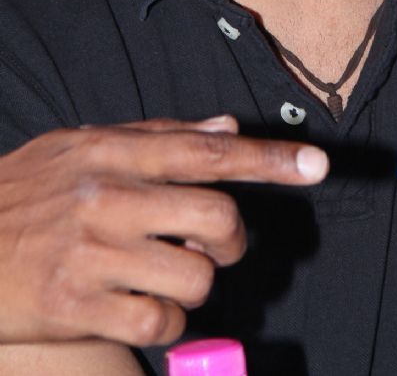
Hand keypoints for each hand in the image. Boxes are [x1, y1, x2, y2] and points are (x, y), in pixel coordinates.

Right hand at [0, 117, 326, 347]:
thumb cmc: (28, 194)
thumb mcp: (82, 146)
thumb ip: (157, 136)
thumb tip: (226, 127)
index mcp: (112, 151)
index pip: (205, 151)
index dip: (268, 159)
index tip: (317, 164)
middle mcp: (104, 196)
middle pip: (214, 214)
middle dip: (231, 236)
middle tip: (214, 242)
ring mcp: (90, 253)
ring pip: (194, 273)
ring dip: (196, 282)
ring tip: (165, 274)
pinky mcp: (75, 305)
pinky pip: (158, 319)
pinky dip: (165, 320)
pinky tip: (142, 306)